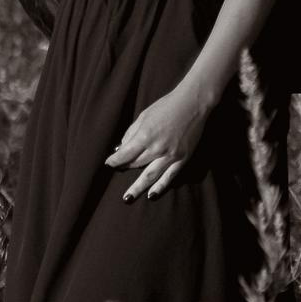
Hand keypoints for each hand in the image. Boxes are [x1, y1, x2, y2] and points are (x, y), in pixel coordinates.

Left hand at [104, 84, 210, 199]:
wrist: (192, 103)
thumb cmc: (166, 107)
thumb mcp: (144, 116)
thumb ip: (131, 133)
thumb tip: (121, 148)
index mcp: (145, 135)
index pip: (125, 154)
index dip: (115, 161)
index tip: (108, 164)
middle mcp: (157, 148)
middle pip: (136, 164)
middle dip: (125, 168)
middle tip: (119, 172)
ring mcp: (170, 155)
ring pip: (150, 175)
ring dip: (138, 187)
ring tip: (128, 198)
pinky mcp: (182, 158)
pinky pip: (169, 176)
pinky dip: (160, 186)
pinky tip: (151, 195)